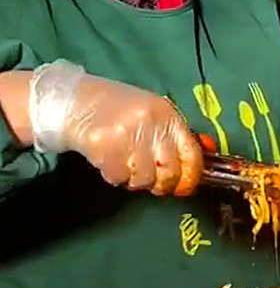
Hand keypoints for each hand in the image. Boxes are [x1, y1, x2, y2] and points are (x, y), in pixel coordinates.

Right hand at [29, 61, 201, 195]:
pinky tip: (109, 161)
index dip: (191, 176)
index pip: (191, 153)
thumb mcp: (152, 116)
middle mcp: (151, 123)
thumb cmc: (117, 111)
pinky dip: (115, 176)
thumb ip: (173, 140)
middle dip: (161, 183)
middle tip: (150, 180)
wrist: (72, 100)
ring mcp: (127, 133)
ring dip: (134, 179)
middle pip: (169, 171)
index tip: (184, 187)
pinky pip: (119, 177)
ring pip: (144, 178)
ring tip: (125, 163)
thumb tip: (197, 170)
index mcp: (167, 114)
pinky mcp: (104, 146)